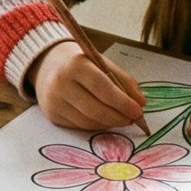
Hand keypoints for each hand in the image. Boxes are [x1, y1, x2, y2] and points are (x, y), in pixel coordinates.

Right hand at [29, 41, 146, 130]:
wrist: (49, 67)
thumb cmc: (82, 65)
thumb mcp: (103, 64)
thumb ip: (124, 81)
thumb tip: (141, 103)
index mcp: (75, 64)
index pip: (102, 87)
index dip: (122, 102)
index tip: (138, 111)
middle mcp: (60, 83)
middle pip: (95, 109)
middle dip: (118, 117)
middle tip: (133, 119)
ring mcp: (54, 101)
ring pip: (89, 121)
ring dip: (109, 123)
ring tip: (122, 119)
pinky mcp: (53, 115)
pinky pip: (80, 126)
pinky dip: (97, 126)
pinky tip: (105, 120)